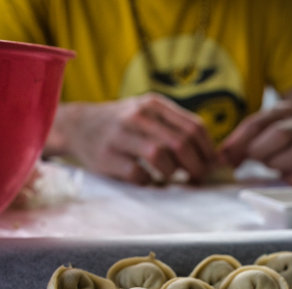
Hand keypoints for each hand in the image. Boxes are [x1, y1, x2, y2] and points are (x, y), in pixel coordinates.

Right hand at [46, 93, 216, 184]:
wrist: (79, 125)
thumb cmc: (124, 125)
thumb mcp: (149, 114)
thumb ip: (176, 128)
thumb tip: (212, 157)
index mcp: (154, 104)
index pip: (194, 127)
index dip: (208, 151)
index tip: (212, 166)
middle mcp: (138, 116)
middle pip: (181, 143)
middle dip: (195, 166)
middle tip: (197, 178)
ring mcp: (121, 135)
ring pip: (160, 157)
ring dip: (172, 173)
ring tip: (170, 177)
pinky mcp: (108, 156)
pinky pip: (138, 174)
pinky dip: (148, 181)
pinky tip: (147, 179)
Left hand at [218, 101, 291, 184]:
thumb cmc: (281, 142)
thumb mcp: (260, 133)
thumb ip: (239, 142)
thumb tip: (220, 157)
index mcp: (284, 111)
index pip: (257, 123)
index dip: (238, 141)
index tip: (225, 156)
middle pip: (280, 133)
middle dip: (261, 149)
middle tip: (254, 158)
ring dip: (279, 162)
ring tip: (272, 166)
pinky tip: (285, 178)